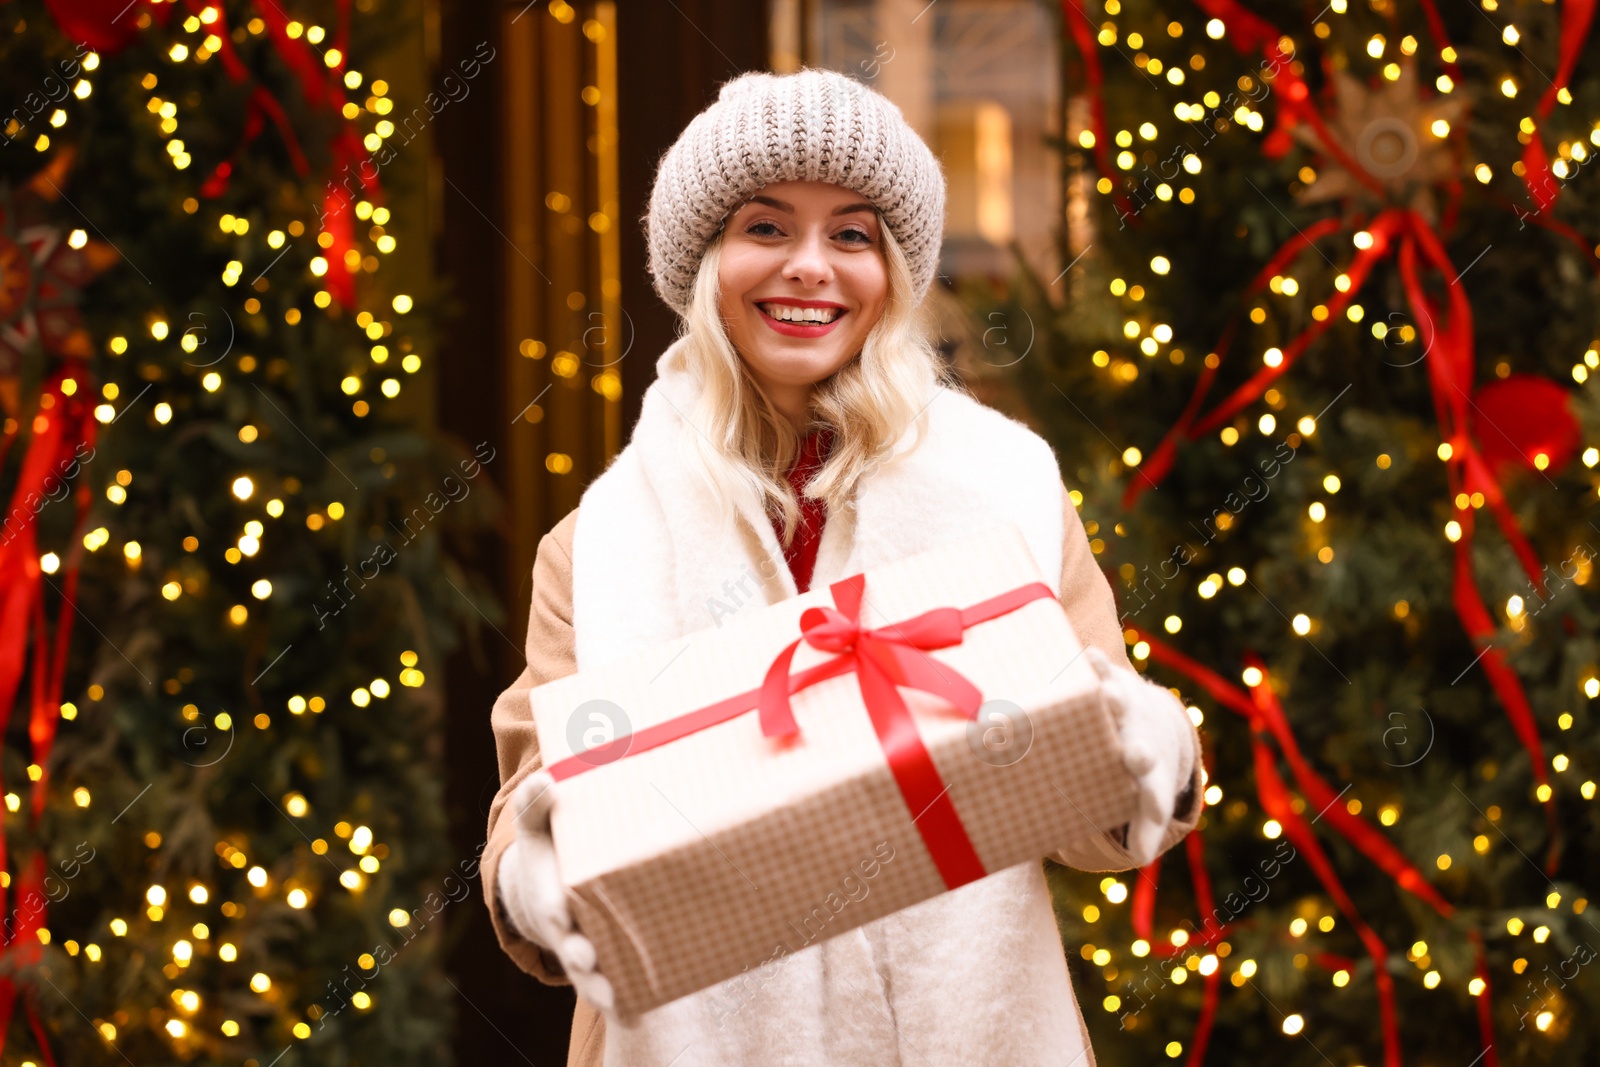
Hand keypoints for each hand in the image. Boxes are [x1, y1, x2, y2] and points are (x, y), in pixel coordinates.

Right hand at [497, 770, 615, 1012]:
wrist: (555, 884)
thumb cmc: (549, 849)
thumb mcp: (537, 824)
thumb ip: (538, 803)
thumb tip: (547, 780)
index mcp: (549, 892)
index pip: (550, 901)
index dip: (556, 907)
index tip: (564, 913)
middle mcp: (566, 928)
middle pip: (570, 946)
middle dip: (580, 954)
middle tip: (590, 958)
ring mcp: (585, 947)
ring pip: (591, 974)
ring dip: (603, 987)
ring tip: (620, 1001)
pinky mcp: (607, 959)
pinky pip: (617, 982)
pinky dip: (629, 998)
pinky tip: (650, 1004)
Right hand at [1085, 647, 1197, 866]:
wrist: (1154, 722)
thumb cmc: (1141, 772)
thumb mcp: (1147, 801)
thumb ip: (1145, 827)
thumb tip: (1144, 856)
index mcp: (1148, 778)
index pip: (1153, 795)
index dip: (1152, 805)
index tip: (1150, 813)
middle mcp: (1140, 742)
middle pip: (1140, 749)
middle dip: (1138, 753)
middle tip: (1137, 755)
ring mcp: (1129, 713)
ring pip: (1122, 707)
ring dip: (1115, 703)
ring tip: (1108, 697)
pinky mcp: (1113, 683)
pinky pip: (1104, 673)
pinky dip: (1098, 667)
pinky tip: (1089, 658)